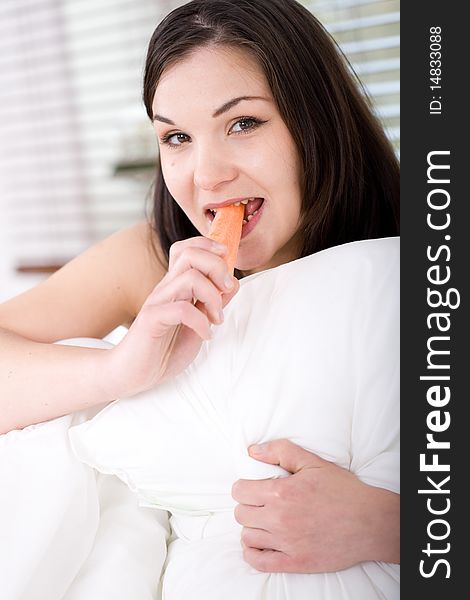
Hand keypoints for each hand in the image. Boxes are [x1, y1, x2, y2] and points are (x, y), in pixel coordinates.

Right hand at [106, 236, 238, 397]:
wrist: (133, 375)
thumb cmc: (163, 350)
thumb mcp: (197, 324)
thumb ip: (212, 303)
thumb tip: (232, 284)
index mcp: (175, 286)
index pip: (187, 249)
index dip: (209, 246)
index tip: (226, 261)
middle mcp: (165, 288)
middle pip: (191, 255)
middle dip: (217, 267)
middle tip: (226, 290)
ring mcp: (157, 302)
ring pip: (189, 278)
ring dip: (213, 297)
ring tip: (217, 318)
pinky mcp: (151, 320)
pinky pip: (182, 310)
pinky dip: (201, 322)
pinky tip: (205, 335)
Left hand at [232, 439, 398, 572]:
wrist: (369, 521)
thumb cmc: (342, 489)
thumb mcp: (312, 462)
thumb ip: (280, 451)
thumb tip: (252, 451)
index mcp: (281, 493)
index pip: (240, 491)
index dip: (244, 487)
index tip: (253, 487)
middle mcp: (280, 519)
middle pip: (241, 514)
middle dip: (247, 506)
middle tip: (261, 503)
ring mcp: (286, 543)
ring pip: (247, 537)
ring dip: (252, 528)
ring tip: (264, 521)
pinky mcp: (295, 562)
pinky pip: (259, 562)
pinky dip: (252, 553)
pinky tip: (259, 544)